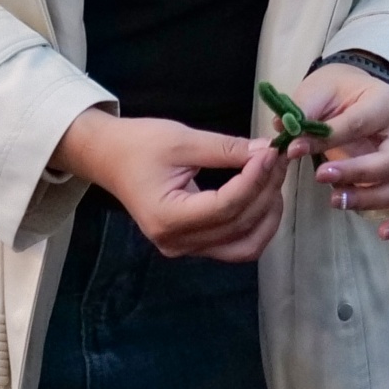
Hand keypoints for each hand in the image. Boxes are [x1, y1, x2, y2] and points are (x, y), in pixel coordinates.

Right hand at [56, 108, 285, 261]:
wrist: (110, 157)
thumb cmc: (138, 145)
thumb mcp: (182, 139)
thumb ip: (226, 149)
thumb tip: (267, 151)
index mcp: (167, 217)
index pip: (226, 206)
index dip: (255, 179)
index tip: (271, 152)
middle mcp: (177, 242)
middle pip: (239, 225)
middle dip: (267, 190)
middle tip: (278, 158)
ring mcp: (185, 248)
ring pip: (244, 244)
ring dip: (268, 214)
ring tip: (274, 178)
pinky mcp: (193, 245)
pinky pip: (235, 245)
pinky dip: (256, 225)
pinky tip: (264, 198)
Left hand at [296, 62, 388, 234]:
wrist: (360, 95)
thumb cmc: (339, 93)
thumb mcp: (319, 90)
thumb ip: (304, 110)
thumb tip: (286, 132)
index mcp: (387, 103)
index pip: (359, 124)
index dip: (326, 139)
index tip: (294, 148)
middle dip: (356, 172)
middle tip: (320, 176)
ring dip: (370, 199)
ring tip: (334, 201)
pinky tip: (383, 234)